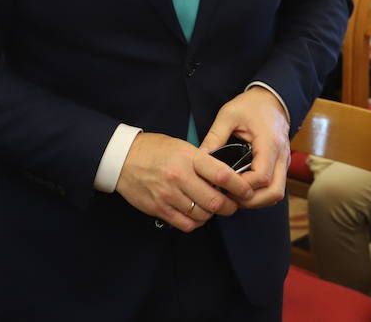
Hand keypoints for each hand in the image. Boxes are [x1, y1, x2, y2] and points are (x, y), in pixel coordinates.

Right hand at [116, 133, 249, 231]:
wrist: (122, 158)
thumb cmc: (156, 149)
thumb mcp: (182, 146)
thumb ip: (203, 161)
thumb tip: (226, 178)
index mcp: (189, 157)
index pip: (222, 175)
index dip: (240, 186)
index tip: (248, 191)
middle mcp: (179, 177)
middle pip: (215, 201)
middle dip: (229, 206)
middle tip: (233, 204)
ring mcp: (168, 195)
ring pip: (202, 215)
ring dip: (212, 214)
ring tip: (212, 207)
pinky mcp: (158, 208)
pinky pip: (185, 224)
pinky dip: (195, 222)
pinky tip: (196, 214)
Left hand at [200, 88, 289, 209]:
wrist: (272, 97)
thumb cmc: (251, 104)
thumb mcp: (228, 115)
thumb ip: (214, 136)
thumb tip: (199, 158)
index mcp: (269, 143)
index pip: (261, 177)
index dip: (242, 187)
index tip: (224, 186)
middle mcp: (282, 155)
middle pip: (274, 192)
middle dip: (251, 201)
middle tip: (229, 197)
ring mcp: (284, 161)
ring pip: (276, 193)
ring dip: (257, 200)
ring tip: (234, 195)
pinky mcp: (282, 164)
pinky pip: (275, 187)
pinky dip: (261, 194)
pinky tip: (243, 189)